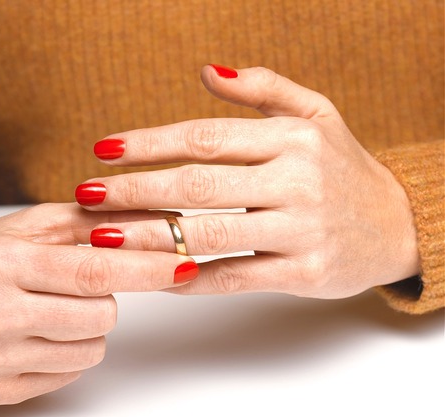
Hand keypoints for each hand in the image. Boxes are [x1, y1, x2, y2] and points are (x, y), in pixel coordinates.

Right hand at [0, 204, 196, 404]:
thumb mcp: (24, 225)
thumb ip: (87, 221)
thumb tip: (152, 220)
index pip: (93, 271)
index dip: (146, 269)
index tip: (183, 265)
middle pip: (101, 315)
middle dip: (106, 296)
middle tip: (74, 283)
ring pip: (91, 349)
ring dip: (86, 326)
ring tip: (48, 307)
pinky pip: (67, 374)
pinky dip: (65, 351)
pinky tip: (34, 332)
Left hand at [77, 65, 418, 298]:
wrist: (398, 226)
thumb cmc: (343, 167)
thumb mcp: (315, 114)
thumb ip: (262, 88)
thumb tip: (205, 71)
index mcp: (291, 138)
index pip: (204, 137)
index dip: (149, 144)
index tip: (104, 150)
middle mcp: (297, 181)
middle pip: (197, 185)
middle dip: (134, 190)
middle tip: (86, 194)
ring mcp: (301, 229)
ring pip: (209, 234)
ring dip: (147, 237)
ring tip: (101, 236)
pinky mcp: (304, 273)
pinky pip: (233, 276)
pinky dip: (188, 277)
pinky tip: (150, 274)